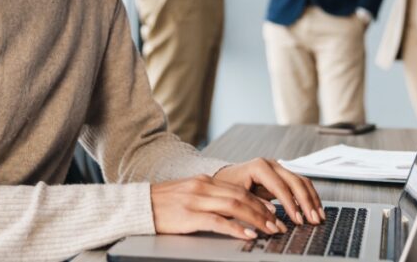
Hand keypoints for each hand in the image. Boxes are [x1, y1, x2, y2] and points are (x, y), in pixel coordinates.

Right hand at [150, 174, 285, 240]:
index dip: (259, 201)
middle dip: (263, 212)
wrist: (138, 206)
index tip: (273, 212)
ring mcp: (196, 200)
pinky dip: (236, 228)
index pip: (239, 189)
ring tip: (269, 230)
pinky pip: (218, 221)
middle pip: (241, 197)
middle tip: (278, 224)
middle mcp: (203, 187)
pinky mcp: (189, 216)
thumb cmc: (162, 204)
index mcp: (204, 181)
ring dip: (256, 219)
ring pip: (235, 207)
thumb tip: (230, 208)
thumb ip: (208, 197)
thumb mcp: (188, 193)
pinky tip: (248, 234)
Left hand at [214, 158, 324, 226]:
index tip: (298, 219)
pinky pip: (300, 184)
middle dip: (306, 202)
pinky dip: (309, 197)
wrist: (225, 177)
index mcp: (259, 166)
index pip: (280, 186)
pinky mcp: (283, 176)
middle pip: (295, 181)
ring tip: (318, 217)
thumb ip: (255, 203)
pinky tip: (314, 209)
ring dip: (312, 199)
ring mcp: (279, 168)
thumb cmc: (228, 186)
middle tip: (313, 219)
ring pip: (302, 181)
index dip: (291, 203)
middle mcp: (272, 164)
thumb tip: (273, 214)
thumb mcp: (237, 195)